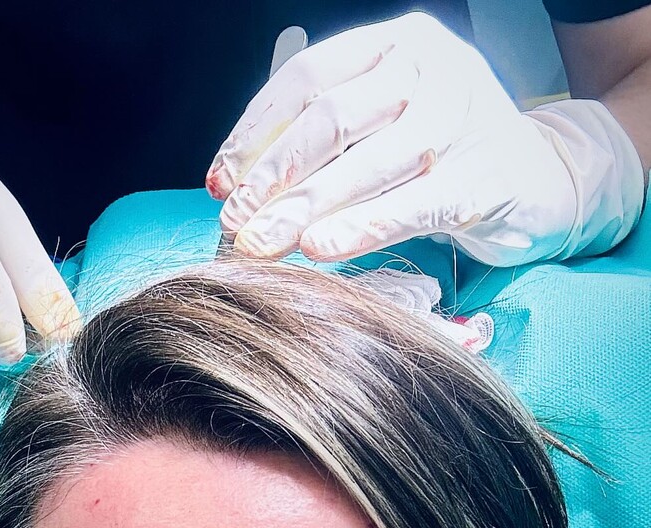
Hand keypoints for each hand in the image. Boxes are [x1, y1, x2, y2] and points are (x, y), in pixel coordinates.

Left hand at [206, 12, 642, 266]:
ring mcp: (464, 118)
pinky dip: (363, 227)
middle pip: (333, 119)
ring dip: (307, 208)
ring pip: (368, 162)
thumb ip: (328, 140)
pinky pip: (414, 203)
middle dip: (274, 177)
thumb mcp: (386, 126)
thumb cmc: (445, 156)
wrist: (542, 179)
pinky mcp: (486, 177)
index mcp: (397, 43)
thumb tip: (240, 185)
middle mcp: (432, 69)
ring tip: (265, 243)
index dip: (257, 132)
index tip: (220, 182)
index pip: (309, 79)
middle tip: (236, 222)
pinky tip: (324, 248)